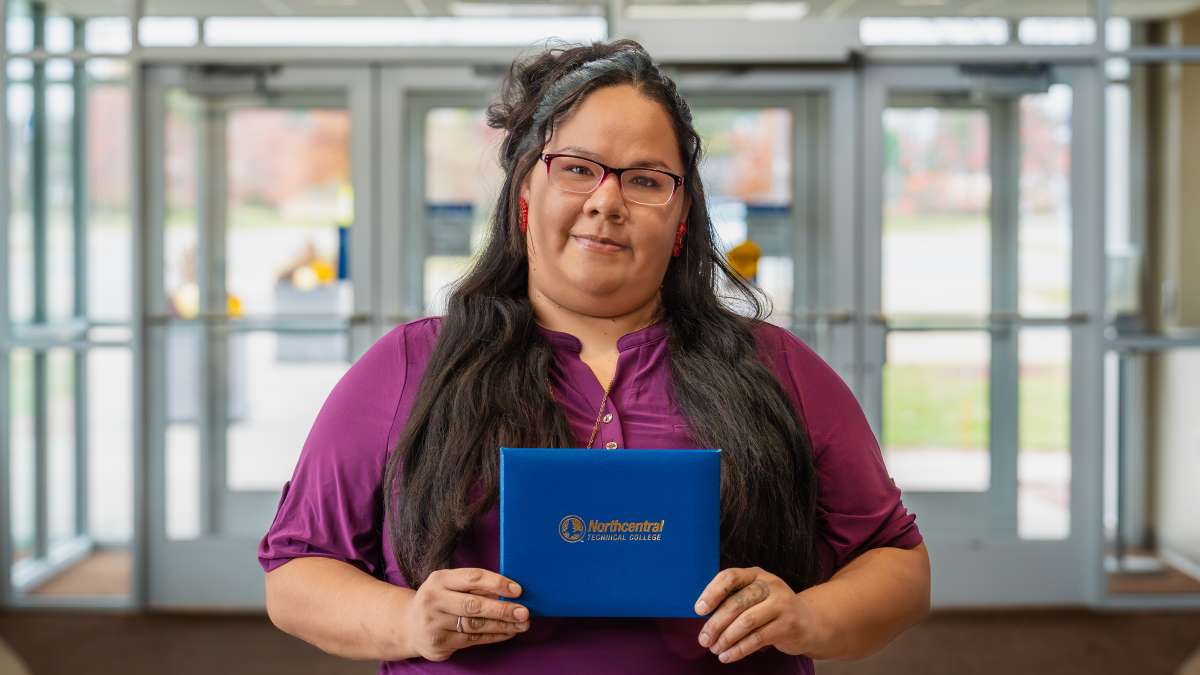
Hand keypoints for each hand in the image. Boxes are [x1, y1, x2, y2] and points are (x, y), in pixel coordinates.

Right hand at [401, 568, 530, 661]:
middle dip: (502, 609)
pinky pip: (472, 640)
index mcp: (439, 579)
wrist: (408, 626)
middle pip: (474, 605)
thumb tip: (510, 590)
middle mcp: (434, 600)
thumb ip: (475, 586)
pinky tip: (507, 632)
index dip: (497, 583)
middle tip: (523, 612)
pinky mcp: (439, 644)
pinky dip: (493, 636)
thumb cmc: (439, 600)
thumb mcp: (450, 585)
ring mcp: (434, 624)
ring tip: (522, 624)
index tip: (517, 590)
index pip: (472, 578)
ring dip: (502, 625)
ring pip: (475, 625)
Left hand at [693, 566, 820, 663]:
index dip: (712, 592)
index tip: (699, 610)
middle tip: (704, 639)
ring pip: (746, 622)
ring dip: (726, 638)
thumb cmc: (772, 609)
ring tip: (714, 649)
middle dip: (715, 623)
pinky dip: (739, 650)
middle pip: (736, 603)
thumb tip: (704, 616)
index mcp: (756, 574)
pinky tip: (727, 656)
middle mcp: (770, 585)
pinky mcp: (788, 625)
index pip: (730, 577)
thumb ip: (734, 599)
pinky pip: (757, 639)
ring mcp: (781, 604)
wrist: (810, 621)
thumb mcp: (756, 596)